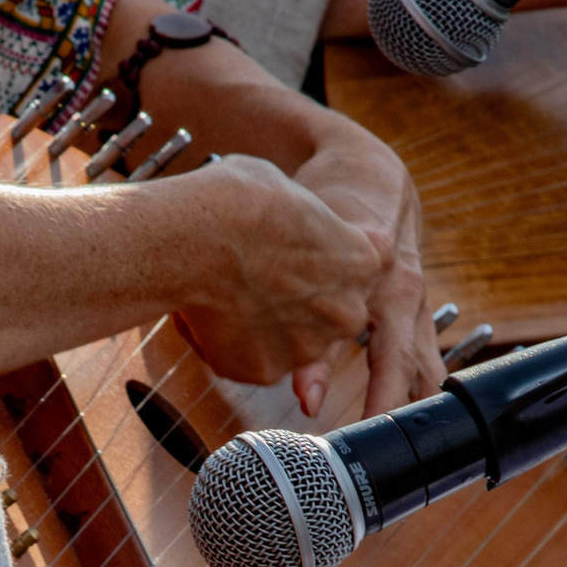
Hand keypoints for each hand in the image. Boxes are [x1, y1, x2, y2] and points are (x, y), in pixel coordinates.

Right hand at [169, 154, 429, 417]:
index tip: (298, 249)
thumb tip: (289, 227)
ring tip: (224, 291)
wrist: (202, 238)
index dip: (325, 258)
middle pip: (326, 312)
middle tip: (257, 275)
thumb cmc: (243, 201)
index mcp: (365, 262)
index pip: (362, 266)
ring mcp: (307, 348)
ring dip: (262, 325)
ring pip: (286, 340)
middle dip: (296, 301)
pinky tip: (206, 312)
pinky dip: (230, 344)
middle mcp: (347, 312)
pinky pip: (249, 360)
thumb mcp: (292, 194)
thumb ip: (306, 225)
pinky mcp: (265, 371)